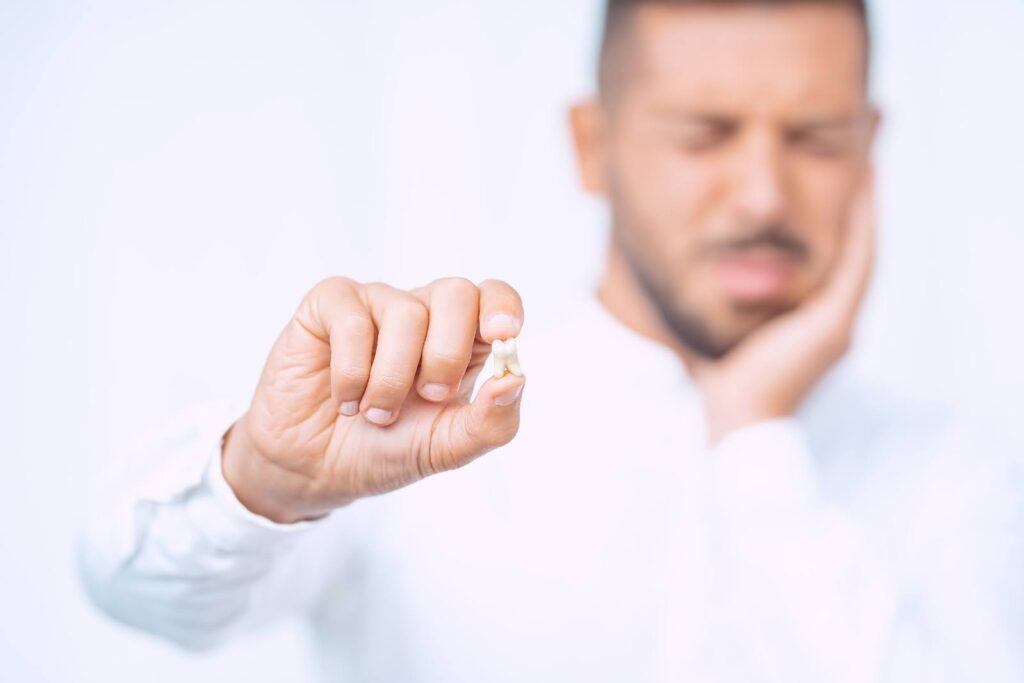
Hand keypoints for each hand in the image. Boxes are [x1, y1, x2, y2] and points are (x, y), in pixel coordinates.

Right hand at [222, 277, 526, 522]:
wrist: (315, 470)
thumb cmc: (385, 449)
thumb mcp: (446, 448)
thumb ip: (490, 423)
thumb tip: (516, 380)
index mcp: (462, 340)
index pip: (494, 297)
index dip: (502, 307)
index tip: (502, 336)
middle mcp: (423, 313)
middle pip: (456, 293)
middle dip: (447, 353)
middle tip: (429, 396)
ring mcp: (376, 304)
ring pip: (406, 312)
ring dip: (392, 378)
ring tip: (374, 413)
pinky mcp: (329, 306)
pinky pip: (353, 318)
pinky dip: (352, 369)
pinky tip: (345, 399)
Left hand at [696, 173, 876, 444]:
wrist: (734, 420)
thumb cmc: (722, 380)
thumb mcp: (723, 325)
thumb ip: (720, 300)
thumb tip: (686, 273)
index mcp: (811, 320)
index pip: (830, 257)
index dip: (837, 217)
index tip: (834, 176)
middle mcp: (833, 317)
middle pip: (851, 246)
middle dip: (859, 202)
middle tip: (863, 154)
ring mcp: (839, 320)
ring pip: (862, 247)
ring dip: (867, 202)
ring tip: (869, 155)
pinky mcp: (835, 323)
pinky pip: (857, 261)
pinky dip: (862, 222)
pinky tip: (865, 183)